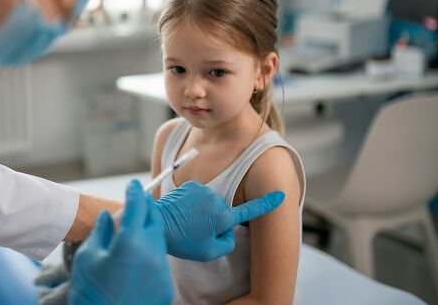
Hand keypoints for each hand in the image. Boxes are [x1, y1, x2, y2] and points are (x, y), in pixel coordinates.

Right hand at [68, 180, 173, 304]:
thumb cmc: (88, 291)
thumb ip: (102, 230)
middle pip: (154, 220)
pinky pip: (160, 262)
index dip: (135, 192)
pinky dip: (151, 254)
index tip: (133, 184)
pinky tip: (138, 257)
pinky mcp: (166, 287)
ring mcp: (162, 272)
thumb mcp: (87, 256)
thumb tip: (109, 215)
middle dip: (147, 208)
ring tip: (135, 229)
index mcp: (130, 242)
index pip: (138, 206)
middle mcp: (151, 254)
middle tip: (138, 200)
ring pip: (159, 241)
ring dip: (149, 231)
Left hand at [155, 181, 284, 260]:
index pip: (250, 210)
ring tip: (187, 222)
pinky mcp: (190, 185)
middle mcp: (216, 199)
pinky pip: (198, 196)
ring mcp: (203, 190)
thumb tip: (227, 232)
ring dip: (202, 212)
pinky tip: (182, 212)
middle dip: (215, 221)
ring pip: (210, 204)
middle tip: (197, 231)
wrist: (157, 223)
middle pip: (223, 212)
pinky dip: (193, 203)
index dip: (267, 204)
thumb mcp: (209, 252)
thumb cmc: (182, 240)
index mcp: (223, 216)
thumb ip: (227, 243)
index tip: (280, 195)